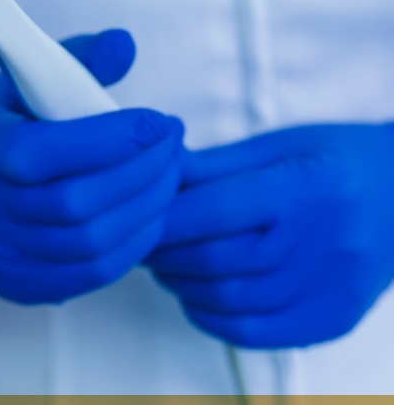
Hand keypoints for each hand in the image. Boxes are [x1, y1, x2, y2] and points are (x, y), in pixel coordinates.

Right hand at [0, 29, 183, 303]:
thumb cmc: (1, 126)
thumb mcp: (23, 81)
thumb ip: (76, 59)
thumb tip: (125, 44)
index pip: (46, 151)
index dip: (112, 139)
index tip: (159, 122)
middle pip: (76, 203)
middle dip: (143, 172)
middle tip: (174, 145)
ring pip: (91, 243)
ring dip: (147, 208)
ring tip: (171, 175)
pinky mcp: (20, 283)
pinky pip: (91, 273)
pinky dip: (134, 244)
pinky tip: (151, 213)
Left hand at [146, 123, 393, 347]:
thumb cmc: (338, 159)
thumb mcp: (279, 145)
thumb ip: (217, 165)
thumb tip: (161, 174)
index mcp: (305, 188)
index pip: (213, 211)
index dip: (165, 219)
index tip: (142, 217)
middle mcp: (321, 244)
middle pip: (214, 260)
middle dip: (164, 253)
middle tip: (145, 243)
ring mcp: (330, 289)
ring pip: (228, 300)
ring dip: (181, 285)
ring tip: (166, 266)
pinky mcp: (333, 319)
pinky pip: (256, 333)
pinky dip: (212, 319)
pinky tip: (196, 298)